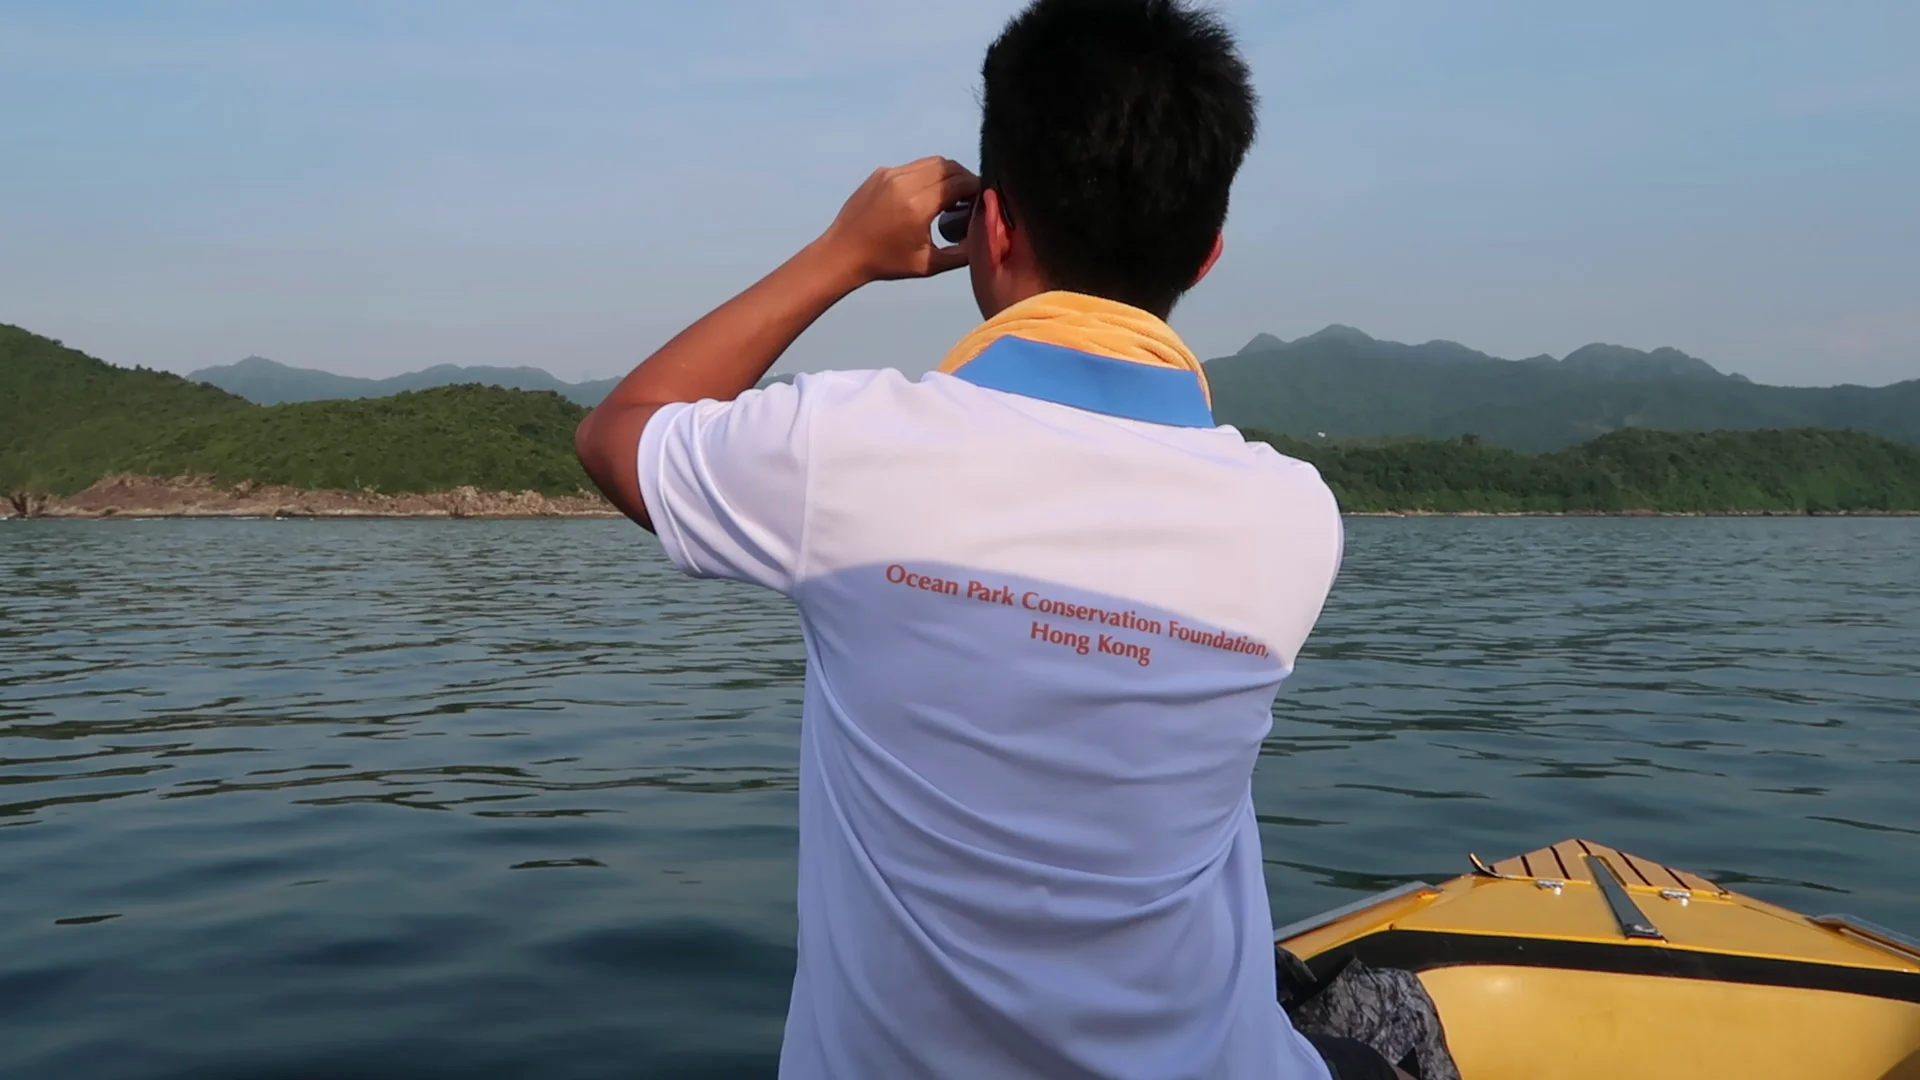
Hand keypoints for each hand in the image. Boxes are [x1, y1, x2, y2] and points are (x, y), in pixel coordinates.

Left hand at [819, 157, 979, 283]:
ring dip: (947, 175)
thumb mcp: (930, 264)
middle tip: (969, 198)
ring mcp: (891, 174)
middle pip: (949, 167)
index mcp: (918, 205)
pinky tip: (926, 196)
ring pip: (932, 162)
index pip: (960, 182)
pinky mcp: (881, 172)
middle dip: (965, 179)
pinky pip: (914, 166)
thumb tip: (986, 235)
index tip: (982, 201)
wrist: (844, 252)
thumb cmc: (887, 262)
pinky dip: (928, 175)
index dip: (977, 189)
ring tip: (950, 197)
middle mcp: (905, 182)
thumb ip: (964, 253)